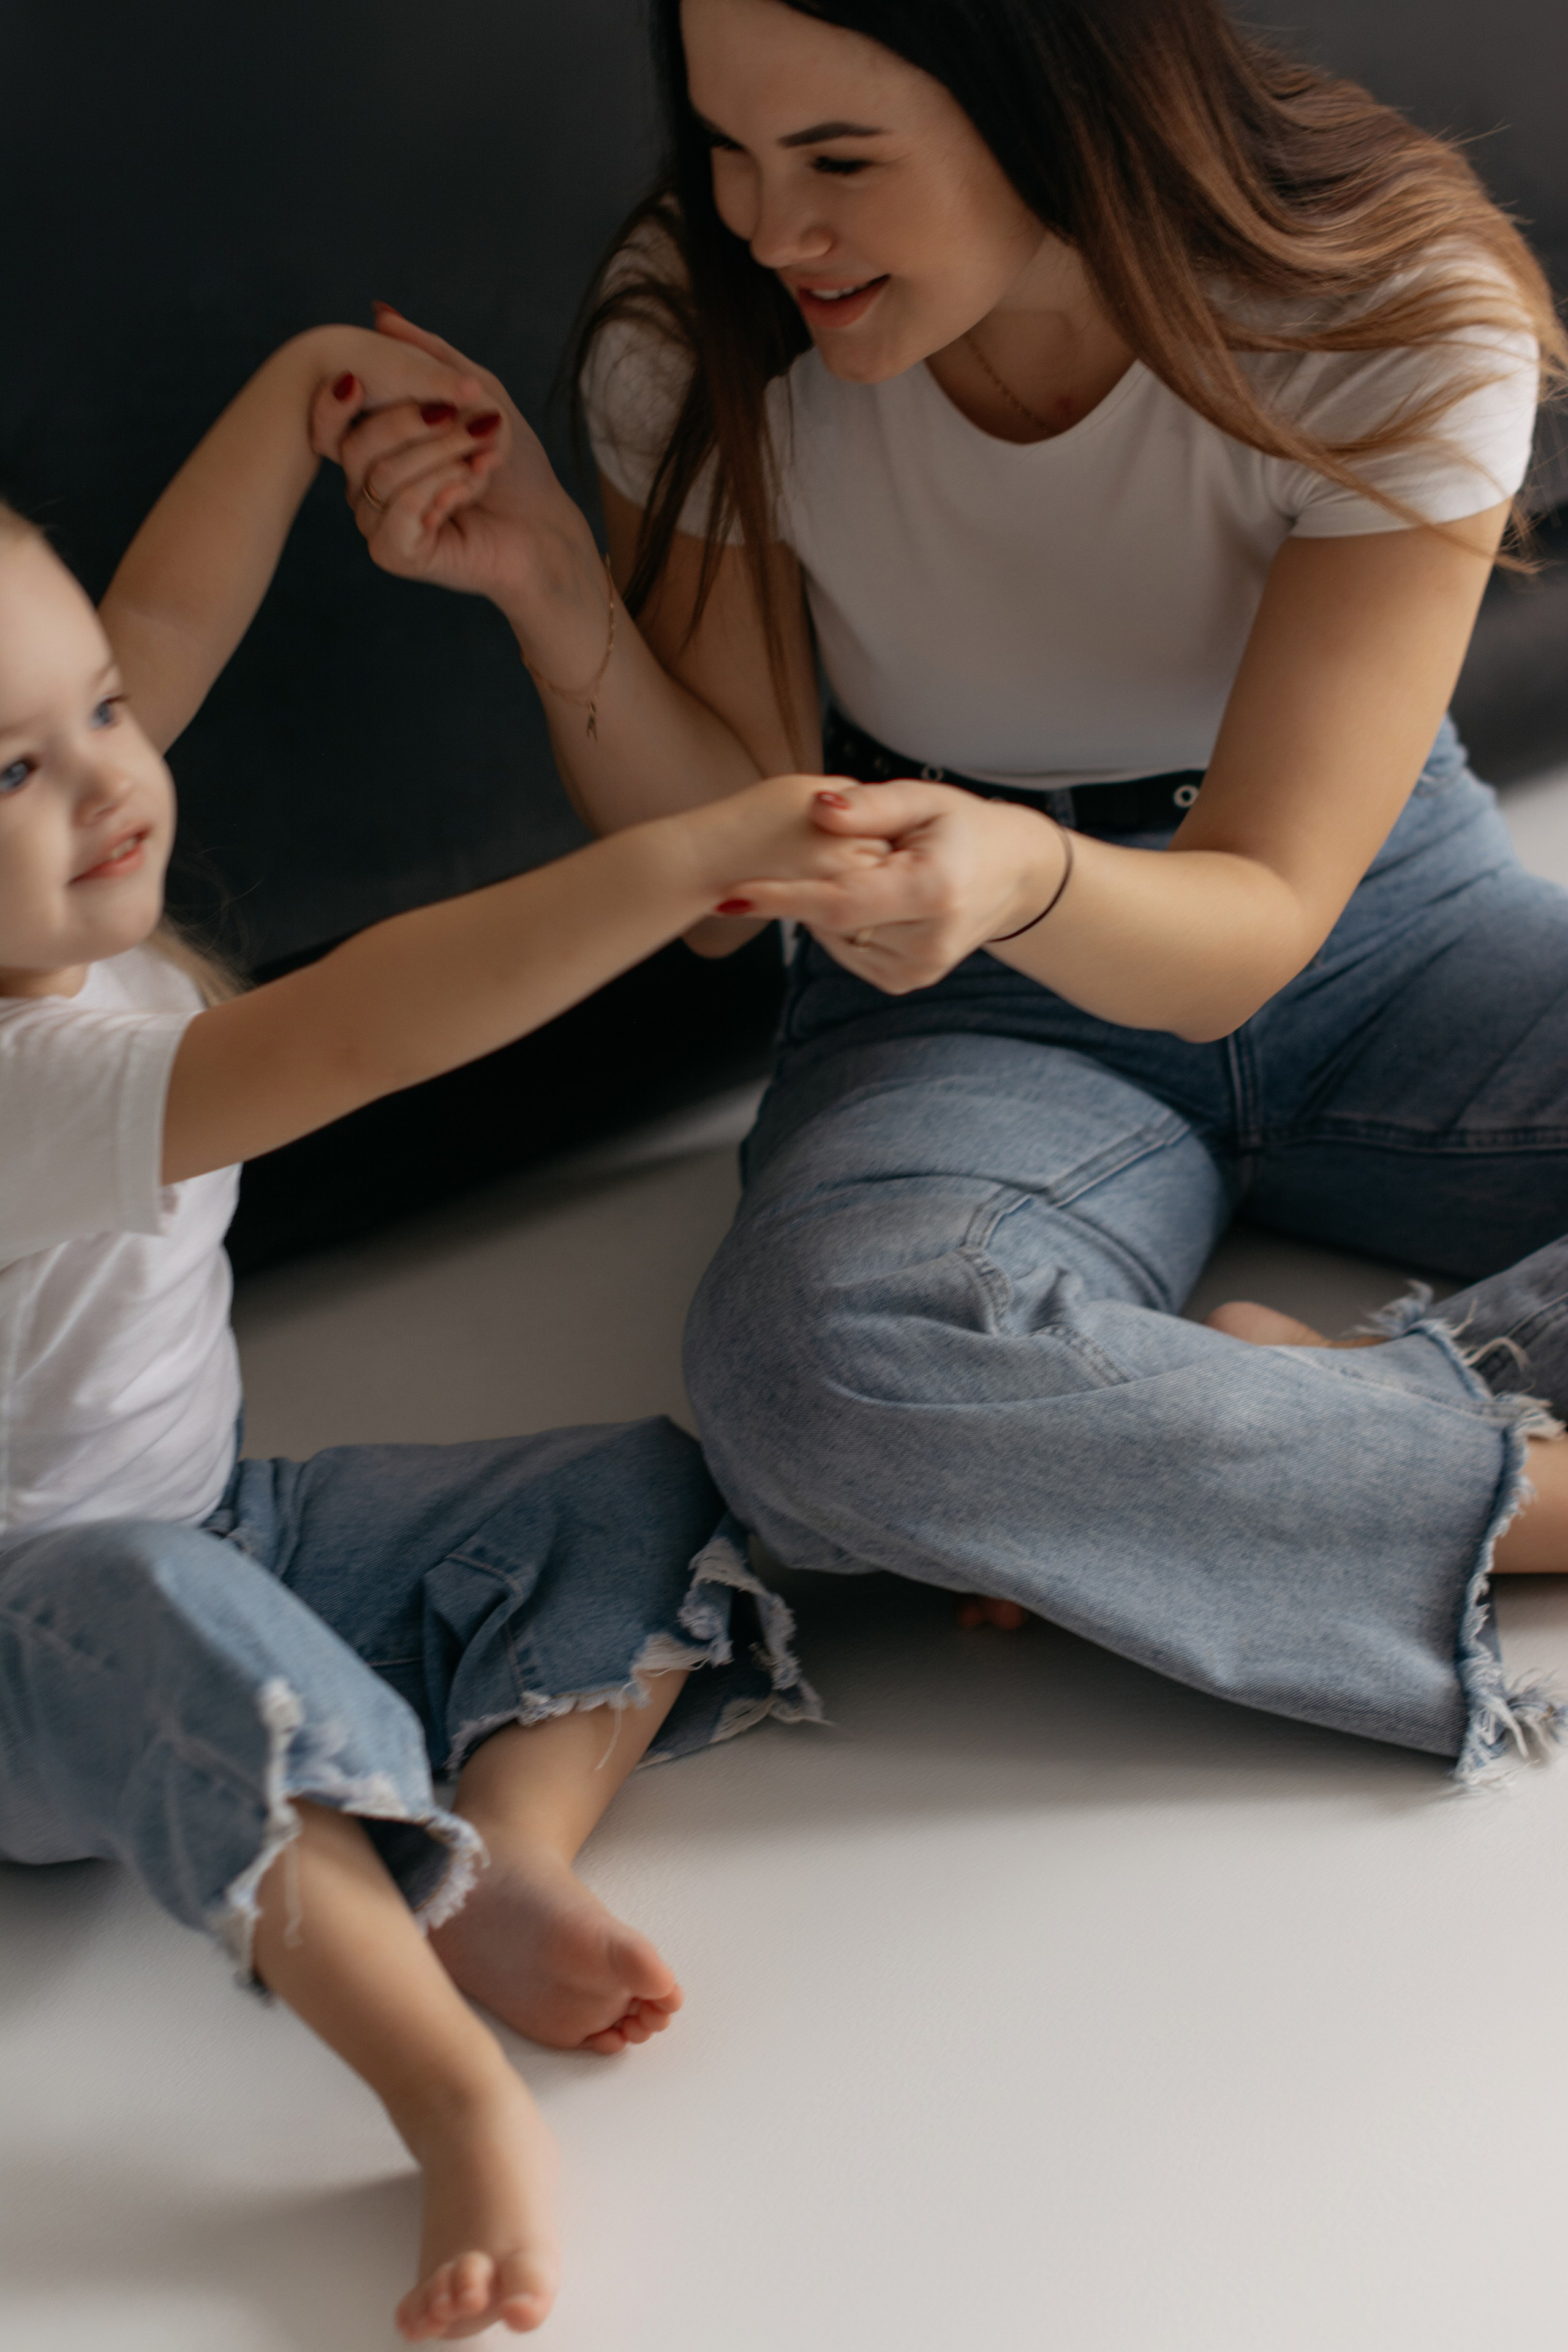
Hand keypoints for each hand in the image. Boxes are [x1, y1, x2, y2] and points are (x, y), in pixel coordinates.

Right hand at [328, 304, 587, 608]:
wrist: (545, 528)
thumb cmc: (514, 467)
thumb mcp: (477, 395)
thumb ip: (430, 358)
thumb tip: (380, 314)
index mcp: (377, 452)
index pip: (331, 425)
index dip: (334, 402)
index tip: (357, 379)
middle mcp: (367, 488)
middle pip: (359, 445)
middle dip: (420, 426)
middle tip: (474, 427)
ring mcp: (378, 523)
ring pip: (382, 476)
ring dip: (444, 458)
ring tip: (485, 460)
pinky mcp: (396, 554)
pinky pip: (399, 513)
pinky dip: (442, 493)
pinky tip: (470, 492)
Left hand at [714, 779, 1068, 992]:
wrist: (1013, 876)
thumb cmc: (963, 828)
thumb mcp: (923, 800)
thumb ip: (869, 806)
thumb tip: (816, 810)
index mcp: (933, 892)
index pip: (841, 903)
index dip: (784, 897)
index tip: (734, 891)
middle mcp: (928, 942)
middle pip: (832, 920)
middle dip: (810, 886)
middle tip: (823, 853)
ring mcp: (919, 969)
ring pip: (835, 938)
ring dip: (830, 906)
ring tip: (867, 872)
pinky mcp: (907, 981)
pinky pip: (848, 951)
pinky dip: (846, 925)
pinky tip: (872, 900)